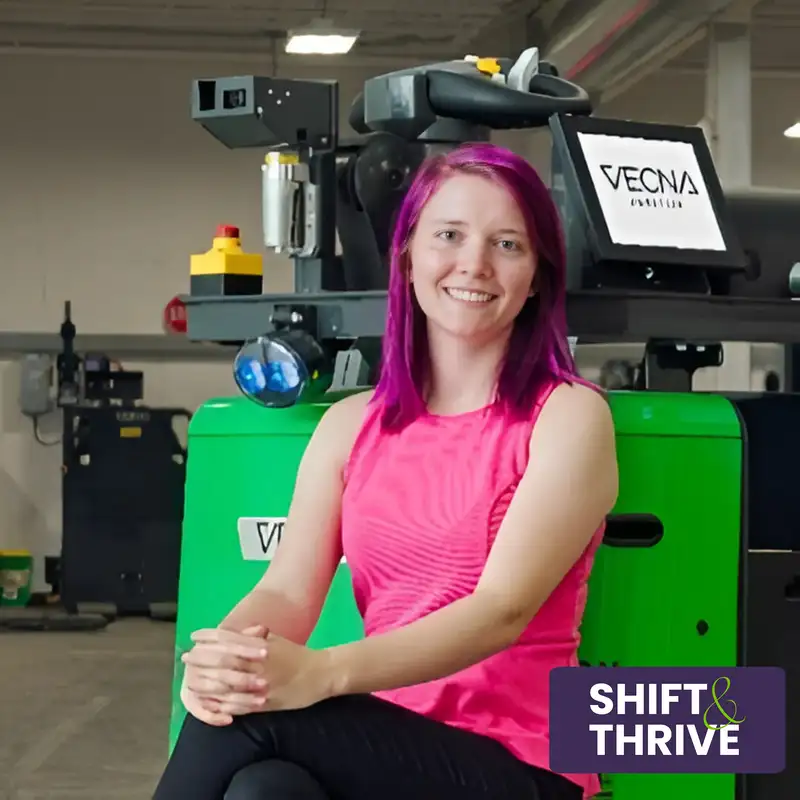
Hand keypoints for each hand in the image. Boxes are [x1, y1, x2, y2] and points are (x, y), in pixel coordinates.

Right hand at [180, 625, 268, 725]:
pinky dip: (215, 717)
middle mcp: (194, 663)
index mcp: (204, 644)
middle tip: (265, 682)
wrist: (199, 670)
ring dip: (239, 698)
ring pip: (216, 692)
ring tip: (261, 701)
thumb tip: (262, 629)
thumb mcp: (235, 644)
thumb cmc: (225, 655)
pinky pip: (202, 712)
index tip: (266, 653)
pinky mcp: (191, 702)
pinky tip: (230, 719)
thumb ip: (248, 637)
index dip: (247, 649)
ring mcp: (192, 683)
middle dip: (244, 678)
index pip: (226, 645)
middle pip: (221, 670)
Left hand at [191, 629, 334, 712]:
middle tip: (187, 658)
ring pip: (227, 686)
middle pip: (223, 661)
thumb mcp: (276, 641)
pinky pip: (239, 706)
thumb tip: (235, 633)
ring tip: (191, 682)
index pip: (229, 639)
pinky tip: (210, 703)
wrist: (321, 675)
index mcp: (260, 646)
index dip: (209, 637)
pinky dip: (222, 705)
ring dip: (207, 684)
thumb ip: (255, 637)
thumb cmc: (297, 655)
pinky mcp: (265, 704)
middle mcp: (258, 664)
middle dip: (202, 659)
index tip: (194, 636)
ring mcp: (260, 685)